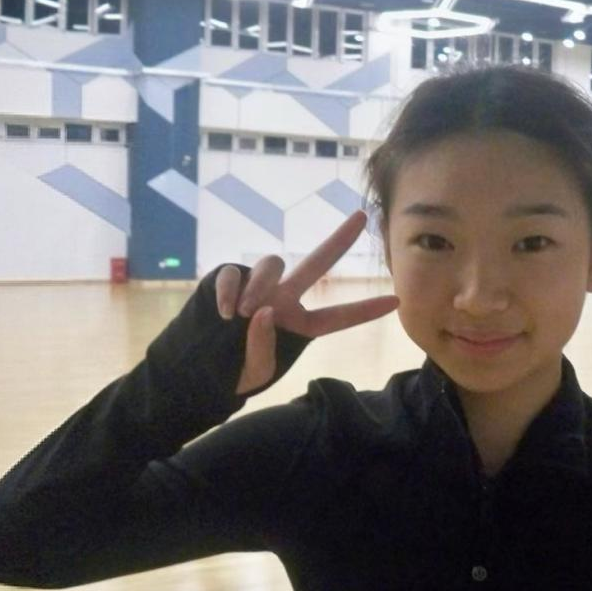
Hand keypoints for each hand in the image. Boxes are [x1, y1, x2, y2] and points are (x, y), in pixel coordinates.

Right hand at [214, 210, 398, 394]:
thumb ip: (265, 346)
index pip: (337, 317)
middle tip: (362, 217)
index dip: (365, 310)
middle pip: (317, 263)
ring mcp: (257, 287)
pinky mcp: (227, 279)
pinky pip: (234, 272)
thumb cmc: (231, 373)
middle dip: (338, 240)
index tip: (397, 300)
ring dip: (261, 286)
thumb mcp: (256, 371)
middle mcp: (283, 299)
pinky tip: (224, 311)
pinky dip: (230, 289)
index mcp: (299, 326)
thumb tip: (266, 312)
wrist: (194, 371)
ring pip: (272, 264)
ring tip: (245, 313)